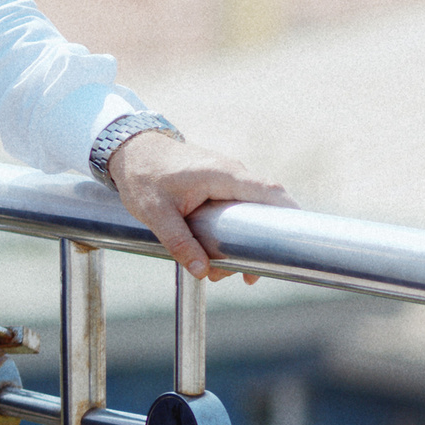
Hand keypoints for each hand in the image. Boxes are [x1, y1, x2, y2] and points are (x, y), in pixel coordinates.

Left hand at [106, 131, 293, 281]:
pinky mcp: (220, 184)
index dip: (289, 217)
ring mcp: (228, 178)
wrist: (130, 149)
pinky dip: (235, 231)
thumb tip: (201, 271)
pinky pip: (238, 208)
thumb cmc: (142, 174)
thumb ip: (179, 241)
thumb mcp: (155, 212)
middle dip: (260, 244)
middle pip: (266, 208)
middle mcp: (233, 173)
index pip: (271, 192)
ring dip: (245, 241)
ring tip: (224, 271)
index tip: (293, 246)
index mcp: (223, 175)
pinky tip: (219, 254)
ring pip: (252, 211)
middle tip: (246, 275)